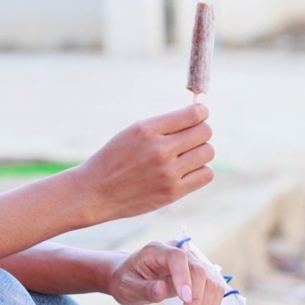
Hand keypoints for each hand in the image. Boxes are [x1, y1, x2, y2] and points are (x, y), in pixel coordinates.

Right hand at [75, 104, 213, 222]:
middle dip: (201, 131)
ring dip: (201, 151)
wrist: (97, 192)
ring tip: (186, 155)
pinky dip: (200, 171)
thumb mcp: (133, 132)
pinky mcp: (173, 192)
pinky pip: (206, 174)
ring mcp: (167, 172)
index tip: (199, 114)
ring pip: (208, 152)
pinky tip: (186, 170)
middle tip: (190, 137)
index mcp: (147, 129)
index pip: (193, 114)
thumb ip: (163, 125)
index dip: (200, 112)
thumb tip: (198, 116)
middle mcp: (159, 149)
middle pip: (205, 132)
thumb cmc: (115, 158)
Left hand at [105, 241, 226, 304]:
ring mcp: (193, 262)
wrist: (132, 277)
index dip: (184, 276)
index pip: (177, 257)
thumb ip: (143, 288)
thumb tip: (161, 290)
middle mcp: (179, 252)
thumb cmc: (127, 280)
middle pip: (198, 271)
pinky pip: (214, 290)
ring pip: (211, 282)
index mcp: (157, 250)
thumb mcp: (126, 286)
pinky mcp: (201, 276)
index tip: (185, 299)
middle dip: (197, 301)